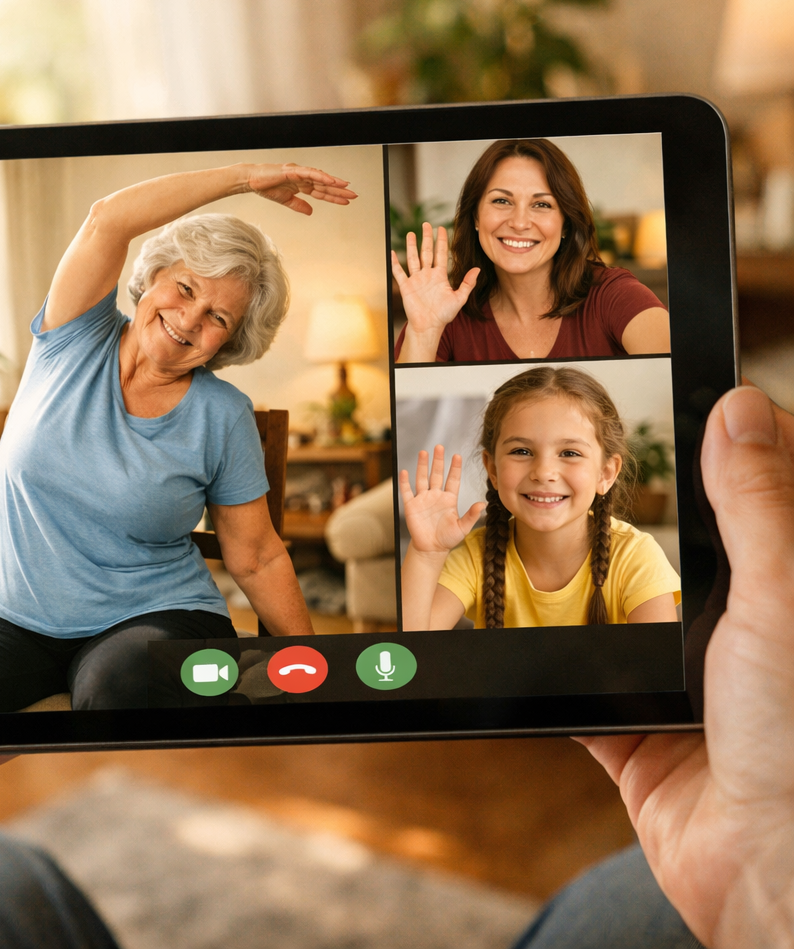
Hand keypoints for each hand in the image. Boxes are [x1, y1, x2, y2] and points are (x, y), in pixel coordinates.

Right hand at [245, 162, 356, 215]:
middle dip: (339, 190)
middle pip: (324, 184)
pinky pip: (310, 173)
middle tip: (354, 195)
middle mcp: (302, 177)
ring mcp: (299, 173)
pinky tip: (331, 180)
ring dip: (333, 182)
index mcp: (301, 184)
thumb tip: (310, 212)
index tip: (346, 201)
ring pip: (320, 177)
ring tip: (346, 187)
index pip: (321, 191)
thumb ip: (298, 205)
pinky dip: (321, 176)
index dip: (333, 196)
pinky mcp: (293, 170)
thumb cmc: (266, 187)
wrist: (251, 180)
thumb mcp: (286, 201)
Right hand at [392, 224, 479, 358]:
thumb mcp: (459, 298)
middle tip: (426, 224)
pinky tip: (392, 253)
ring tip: (411, 233)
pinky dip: (395, 263)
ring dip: (412, 246)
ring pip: (413, 259)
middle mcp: (427, 275)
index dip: (442, 241)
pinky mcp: (406, 287)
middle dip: (427, 238)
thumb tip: (477, 269)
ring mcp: (416, 280)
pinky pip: (399, 273)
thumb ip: (468, 284)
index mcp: (440, 276)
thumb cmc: (444, 315)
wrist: (428, 326)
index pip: (441, 254)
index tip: (442, 228)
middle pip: (426, 252)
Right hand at [399, 445, 484, 554]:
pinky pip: (407, 491)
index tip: (457, 456)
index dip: (455, 468)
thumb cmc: (448, 538)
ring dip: (422, 466)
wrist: (431, 549)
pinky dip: (405, 482)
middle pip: (437, 474)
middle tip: (439, 447)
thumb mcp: (462, 528)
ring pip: (422, 479)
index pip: (453, 480)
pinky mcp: (411, 506)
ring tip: (423, 452)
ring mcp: (423, 499)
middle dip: (438, 461)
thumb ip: (471, 515)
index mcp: (449, 499)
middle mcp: (436, 496)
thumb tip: (483, 504)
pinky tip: (404, 471)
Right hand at [579, 386, 793, 947]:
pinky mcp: (639, 738)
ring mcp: (687, 689)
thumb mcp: (783, 601)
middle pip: (681, 558)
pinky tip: (525, 640)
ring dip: (589, 602)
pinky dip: (555, 671)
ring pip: (622, 620)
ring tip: (549, 554)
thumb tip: (741, 405)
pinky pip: (583, 690)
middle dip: (644, 525)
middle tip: (590, 477)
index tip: (687, 409)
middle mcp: (741, 638)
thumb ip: (759, 507)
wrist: (772, 887)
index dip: (727, 450)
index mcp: (782, 594)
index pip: (758, 500)